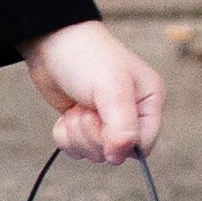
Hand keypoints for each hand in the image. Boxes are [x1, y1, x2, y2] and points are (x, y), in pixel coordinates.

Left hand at [20, 21, 163, 163]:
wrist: (52, 43)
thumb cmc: (88, 58)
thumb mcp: (112, 88)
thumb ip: (122, 126)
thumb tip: (119, 157)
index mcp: (149, 102)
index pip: (144, 145)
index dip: (121, 143)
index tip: (104, 123)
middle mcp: (131, 115)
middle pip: (116, 154)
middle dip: (93, 134)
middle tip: (87, 106)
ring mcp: (106, 122)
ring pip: (94, 154)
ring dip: (77, 133)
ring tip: (78, 105)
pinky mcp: (84, 127)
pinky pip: (75, 150)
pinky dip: (65, 135)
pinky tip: (68, 112)